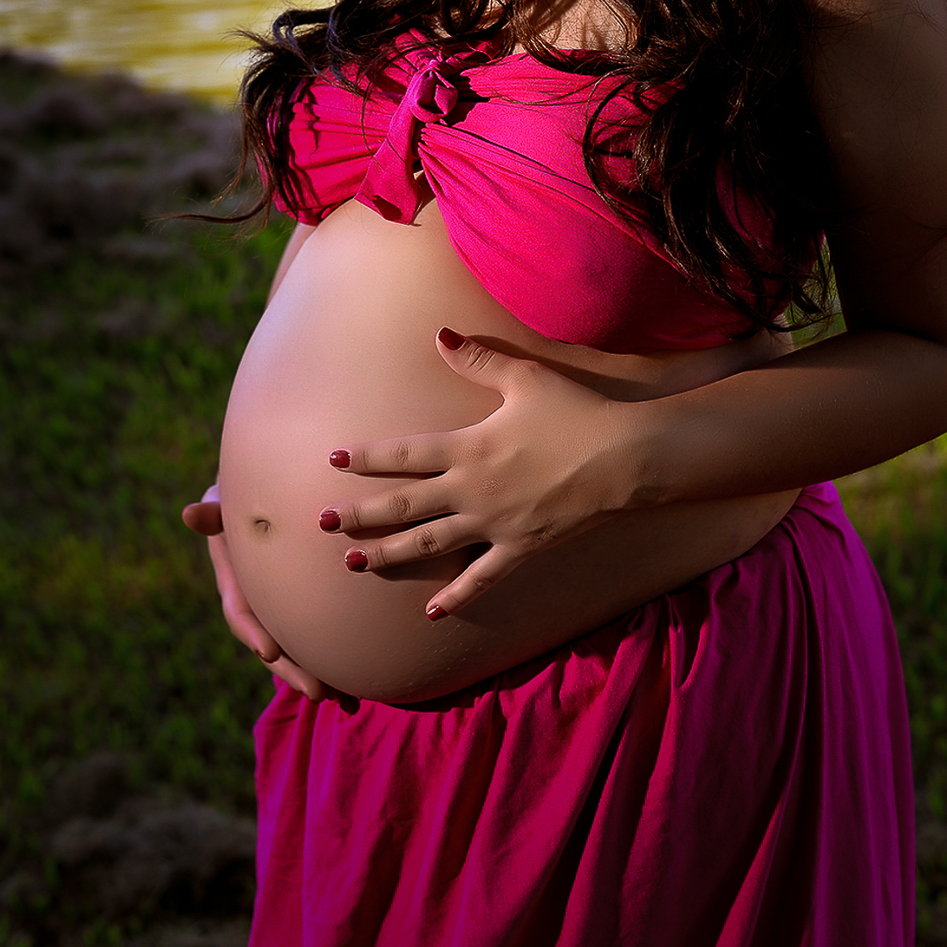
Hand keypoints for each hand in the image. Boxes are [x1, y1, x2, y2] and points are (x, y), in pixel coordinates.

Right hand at [182, 483, 342, 703]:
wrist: (260, 507)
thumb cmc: (241, 502)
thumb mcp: (225, 506)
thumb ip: (213, 515)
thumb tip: (190, 513)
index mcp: (236, 584)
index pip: (241, 613)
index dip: (252, 633)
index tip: (268, 651)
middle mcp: (258, 605)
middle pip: (272, 645)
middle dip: (292, 670)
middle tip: (318, 691)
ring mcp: (280, 611)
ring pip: (296, 650)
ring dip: (316, 676)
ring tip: (344, 701)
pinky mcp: (303, 610)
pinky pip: (316, 639)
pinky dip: (334, 663)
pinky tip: (356, 689)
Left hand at [318, 330, 641, 618]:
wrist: (623, 458)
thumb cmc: (575, 412)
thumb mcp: (525, 378)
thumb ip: (478, 360)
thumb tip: (439, 335)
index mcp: (467, 448)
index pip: (404, 454)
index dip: (367, 457)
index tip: (334, 459)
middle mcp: (471, 490)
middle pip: (404, 505)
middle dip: (360, 513)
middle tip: (322, 522)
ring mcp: (493, 524)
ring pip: (429, 544)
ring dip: (389, 554)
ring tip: (354, 563)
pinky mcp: (520, 548)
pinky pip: (480, 577)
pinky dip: (455, 595)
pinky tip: (430, 611)